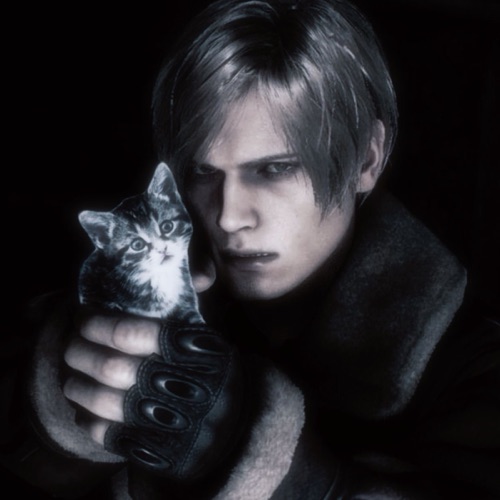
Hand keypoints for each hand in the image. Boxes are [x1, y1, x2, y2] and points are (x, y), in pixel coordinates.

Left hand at [64, 257, 216, 444]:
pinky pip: (109, 436)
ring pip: (104, 401)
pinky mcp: (153, 446)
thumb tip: (199, 274)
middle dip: (80, 353)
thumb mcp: (210, 338)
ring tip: (71, 378)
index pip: (129, 333)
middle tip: (70, 345)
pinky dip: (88, 422)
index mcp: (188, 350)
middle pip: (110, 366)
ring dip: (78, 387)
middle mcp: (173, 382)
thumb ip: (193, 307)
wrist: (237, 423)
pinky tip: (84, 411)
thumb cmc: (216, 373)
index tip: (83, 317)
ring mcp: (162, 418)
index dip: (97, 324)